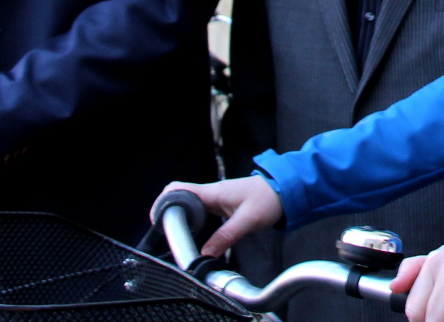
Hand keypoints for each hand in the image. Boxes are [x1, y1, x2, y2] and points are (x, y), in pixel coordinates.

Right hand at [160, 175, 283, 257]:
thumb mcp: (247, 221)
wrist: (286, 190)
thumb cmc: (268, 199)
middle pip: (179, 198)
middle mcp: (210, 193)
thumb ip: (226, 237)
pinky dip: (192, 220)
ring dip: (180, 217)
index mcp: (212, 192)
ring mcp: (215, 198)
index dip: (162, 202)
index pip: (177, 189)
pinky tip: (194, 234)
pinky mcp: (221, 205)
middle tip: (164, 233)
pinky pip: (200, 210)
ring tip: (176, 237)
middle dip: (167, 212)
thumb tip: (205, 254)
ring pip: (189, 205)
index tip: (157, 221)